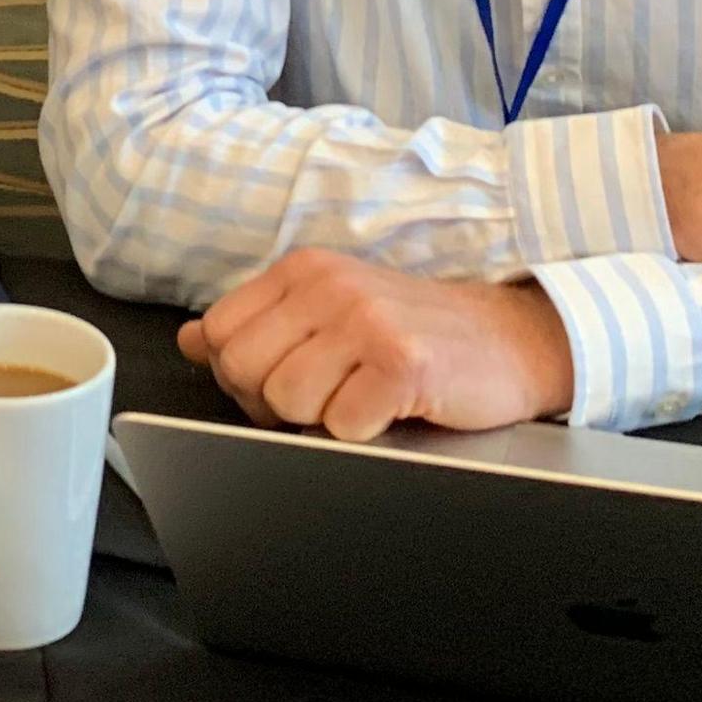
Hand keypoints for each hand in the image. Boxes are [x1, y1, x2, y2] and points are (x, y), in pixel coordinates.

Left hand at [177, 249, 572, 441]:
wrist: (511, 341)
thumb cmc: (417, 335)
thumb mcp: (329, 315)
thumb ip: (259, 326)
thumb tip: (190, 339)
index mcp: (302, 271)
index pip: (217, 334)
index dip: (240, 376)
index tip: (286, 379)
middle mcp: (329, 285)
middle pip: (241, 370)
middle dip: (274, 404)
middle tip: (330, 396)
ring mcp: (366, 320)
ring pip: (286, 400)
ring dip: (323, 418)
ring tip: (363, 398)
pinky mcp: (402, 361)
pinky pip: (341, 423)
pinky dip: (364, 431)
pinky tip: (393, 408)